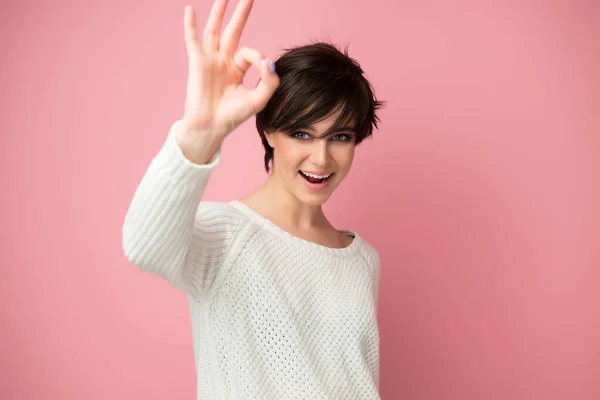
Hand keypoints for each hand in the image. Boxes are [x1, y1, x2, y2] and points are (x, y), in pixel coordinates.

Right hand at [178, 0, 279, 162]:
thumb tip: (269, 61)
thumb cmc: (232, 117)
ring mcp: (209, 61)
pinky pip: (193, 41)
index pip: (251, 54)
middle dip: (240, 13)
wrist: (211, 128)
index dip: (258, 58)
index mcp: (236, 70)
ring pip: (214, 30)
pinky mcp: (197, 63)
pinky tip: (190, 9)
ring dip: (219, 12)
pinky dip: (190, 25)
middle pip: (232, 31)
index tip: (263, 68)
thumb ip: (269, 81)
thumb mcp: (258, 99)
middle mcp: (222, 62)